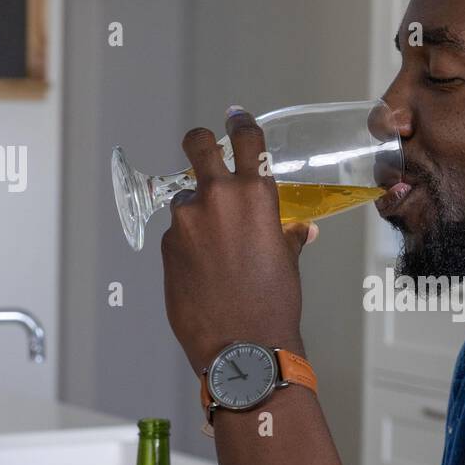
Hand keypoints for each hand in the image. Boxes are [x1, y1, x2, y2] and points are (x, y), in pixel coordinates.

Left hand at [161, 110, 317, 375]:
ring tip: (212, 245)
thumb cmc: (274, 306)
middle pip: (197, 146)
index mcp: (254, 195)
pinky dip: (188, 243)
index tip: (236, 117)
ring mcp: (186, 222)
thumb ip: (287, 236)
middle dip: (200, 143)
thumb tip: (298, 229)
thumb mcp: (287, 263)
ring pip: (185, 199)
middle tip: (203, 148)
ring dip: (196, 212)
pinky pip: (177, 234)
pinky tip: (203, 270)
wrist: (242, 347)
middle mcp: (216, 199)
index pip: (245, 139)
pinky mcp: (165, 247)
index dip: (240, 123)